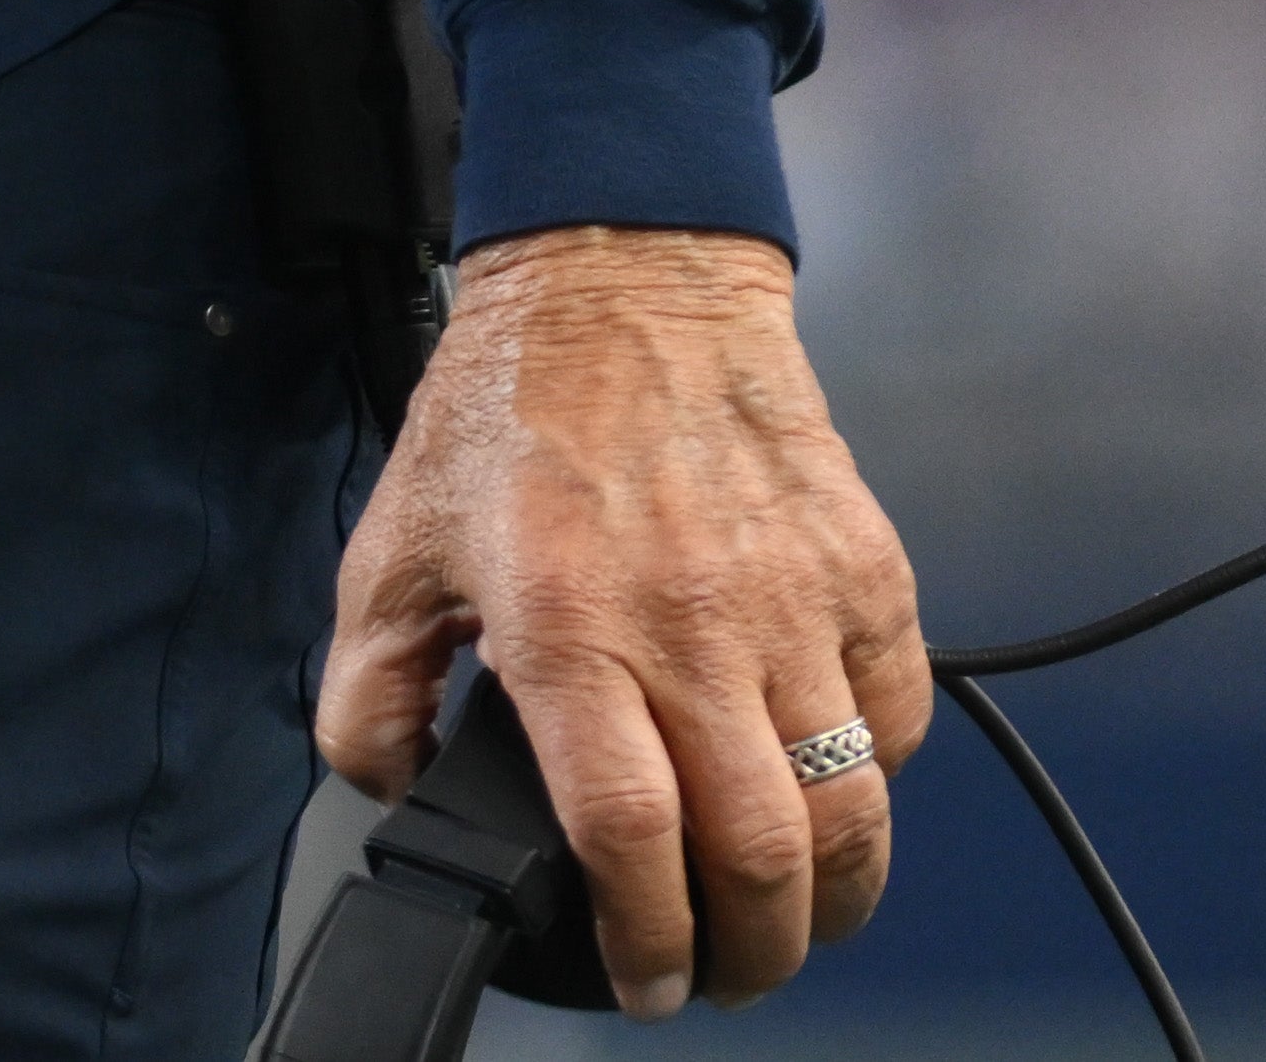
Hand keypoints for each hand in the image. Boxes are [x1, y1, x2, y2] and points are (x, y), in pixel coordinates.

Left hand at [319, 225, 924, 1014]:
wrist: (622, 283)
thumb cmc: (504, 415)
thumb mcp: (389, 549)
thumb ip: (369, 688)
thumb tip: (388, 789)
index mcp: (569, 627)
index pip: (627, 832)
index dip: (643, 934)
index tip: (641, 981)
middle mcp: (693, 625)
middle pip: (761, 851)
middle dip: (753, 951)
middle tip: (724, 975)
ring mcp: (795, 601)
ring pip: (850, 807)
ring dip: (830, 897)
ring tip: (789, 923)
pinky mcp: (865, 572)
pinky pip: (896, 721)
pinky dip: (873, 784)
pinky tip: (825, 795)